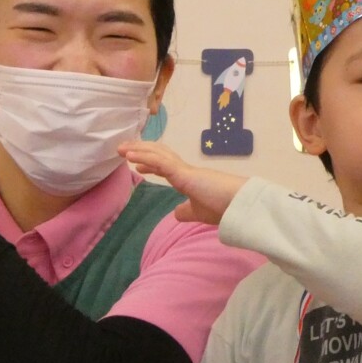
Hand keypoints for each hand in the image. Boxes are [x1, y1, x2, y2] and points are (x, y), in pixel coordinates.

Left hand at [118, 140, 246, 225]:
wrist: (241, 206)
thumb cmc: (224, 209)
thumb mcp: (199, 213)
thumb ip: (187, 211)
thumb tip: (176, 214)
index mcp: (189, 179)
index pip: (166, 166)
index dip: (150, 162)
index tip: (137, 164)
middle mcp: (186, 171)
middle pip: (159, 154)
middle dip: (141, 150)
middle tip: (123, 149)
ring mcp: (185, 170)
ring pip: (158, 154)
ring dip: (138, 149)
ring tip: (121, 149)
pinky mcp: (185, 174)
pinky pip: (161, 162)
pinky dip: (144, 157)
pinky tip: (130, 156)